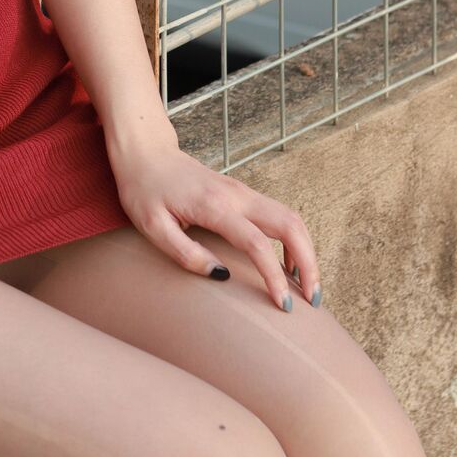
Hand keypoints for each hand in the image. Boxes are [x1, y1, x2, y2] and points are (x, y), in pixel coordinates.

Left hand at [106, 133, 321, 311]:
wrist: (146, 152)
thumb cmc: (144, 190)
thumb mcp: (152, 226)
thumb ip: (185, 252)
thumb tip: (221, 275)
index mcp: (214, 206)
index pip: (257, 243)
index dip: (274, 276)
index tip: (283, 303)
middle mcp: (237, 196)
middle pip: (290, 225)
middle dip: (309, 263)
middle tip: (312, 299)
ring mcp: (243, 192)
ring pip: (291, 218)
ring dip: (306, 251)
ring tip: (306, 285)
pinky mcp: (243, 194)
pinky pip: (280, 215)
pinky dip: (294, 239)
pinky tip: (290, 264)